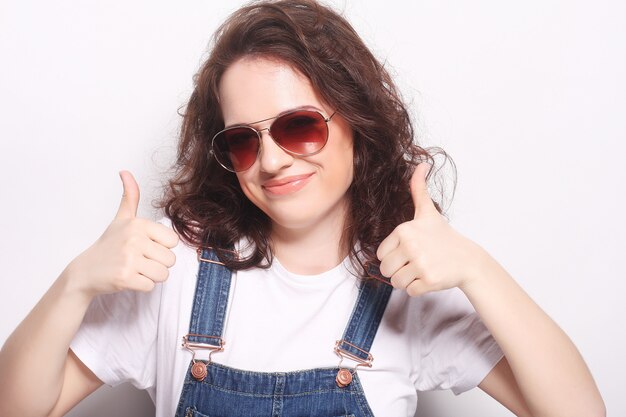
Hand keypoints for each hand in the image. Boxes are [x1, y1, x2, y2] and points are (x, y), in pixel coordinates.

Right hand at [65, 170, 178, 296]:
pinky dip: (142, 286)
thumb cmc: (109, 245)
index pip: (173, 241)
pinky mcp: (125, 278)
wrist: (86, 271)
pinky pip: (151, 286)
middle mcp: (134, 239)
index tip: (145, 246)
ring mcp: (129, 259)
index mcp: (138, 224)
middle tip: (138, 260)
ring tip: (135, 269)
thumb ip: (130, 196)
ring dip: (151, 276)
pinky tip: (128, 278)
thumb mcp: (121, 218)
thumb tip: (125, 172)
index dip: (162, 247)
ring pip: (163, 274)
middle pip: (171, 260)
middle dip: (157, 264)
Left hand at [376, 163, 485, 296]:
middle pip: (385, 269)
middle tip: (415, 263)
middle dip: (398, 270)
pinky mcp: (428, 280)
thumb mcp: (428, 212)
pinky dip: (418, 289)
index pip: (381, 254)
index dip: (393, 256)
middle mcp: (411, 246)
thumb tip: (422, 164)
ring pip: (395, 282)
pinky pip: (409, 291)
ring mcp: (420, 264)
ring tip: (422, 270)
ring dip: (407, 280)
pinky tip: (430, 277)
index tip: (409, 251)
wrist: (467, 259)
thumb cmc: (443, 236)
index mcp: (404, 230)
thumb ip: (418, 190)